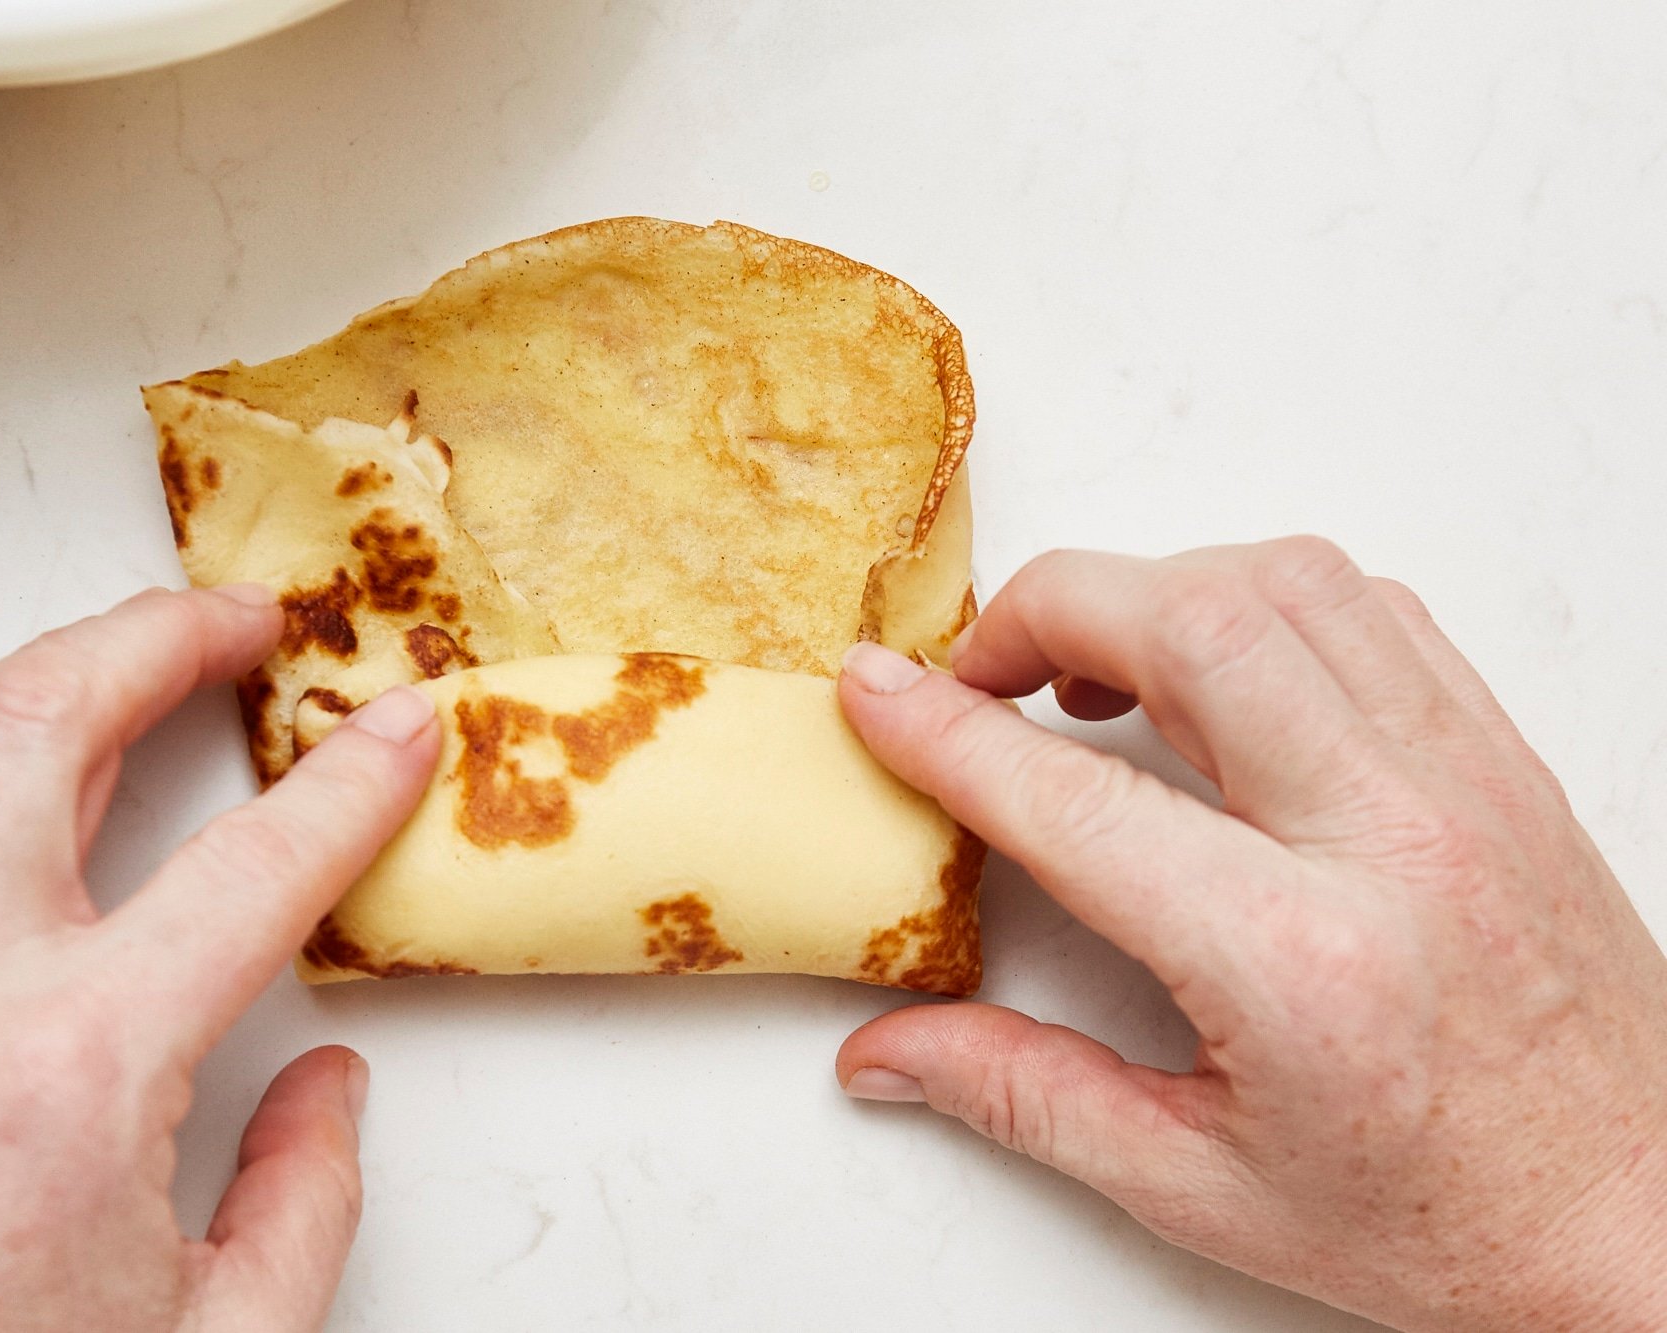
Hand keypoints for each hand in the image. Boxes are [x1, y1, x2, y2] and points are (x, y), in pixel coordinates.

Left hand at [0, 587, 441, 1331]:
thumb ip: (303, 1199)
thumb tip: (326, 1088)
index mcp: (72, 1068)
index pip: (252, 864)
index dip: (349, 782)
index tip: (397, 729)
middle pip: (51, 721)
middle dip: (161, 636)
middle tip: (238, 619)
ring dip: (50, 678)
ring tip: (130, 662)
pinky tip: (10, 797)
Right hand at [835, 538, 1666, 1332]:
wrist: (1643, 1223)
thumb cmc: (1442, 1221)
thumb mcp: (1203, 1186)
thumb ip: (1025, 1097)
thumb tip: (886, 1054)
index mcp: (1294, 965)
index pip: (1076, 798)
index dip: (945, 732)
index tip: (873, 693)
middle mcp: (1391, 842)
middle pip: (1195, 622)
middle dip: (1049, 609)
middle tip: (980, 675)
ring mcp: (1463, 783)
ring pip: (1289, 583)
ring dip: (1159, 592)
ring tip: (1092, 672)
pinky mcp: (1503, 759)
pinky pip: (1372, 609)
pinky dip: (1262, 604)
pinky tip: (1218, 676)